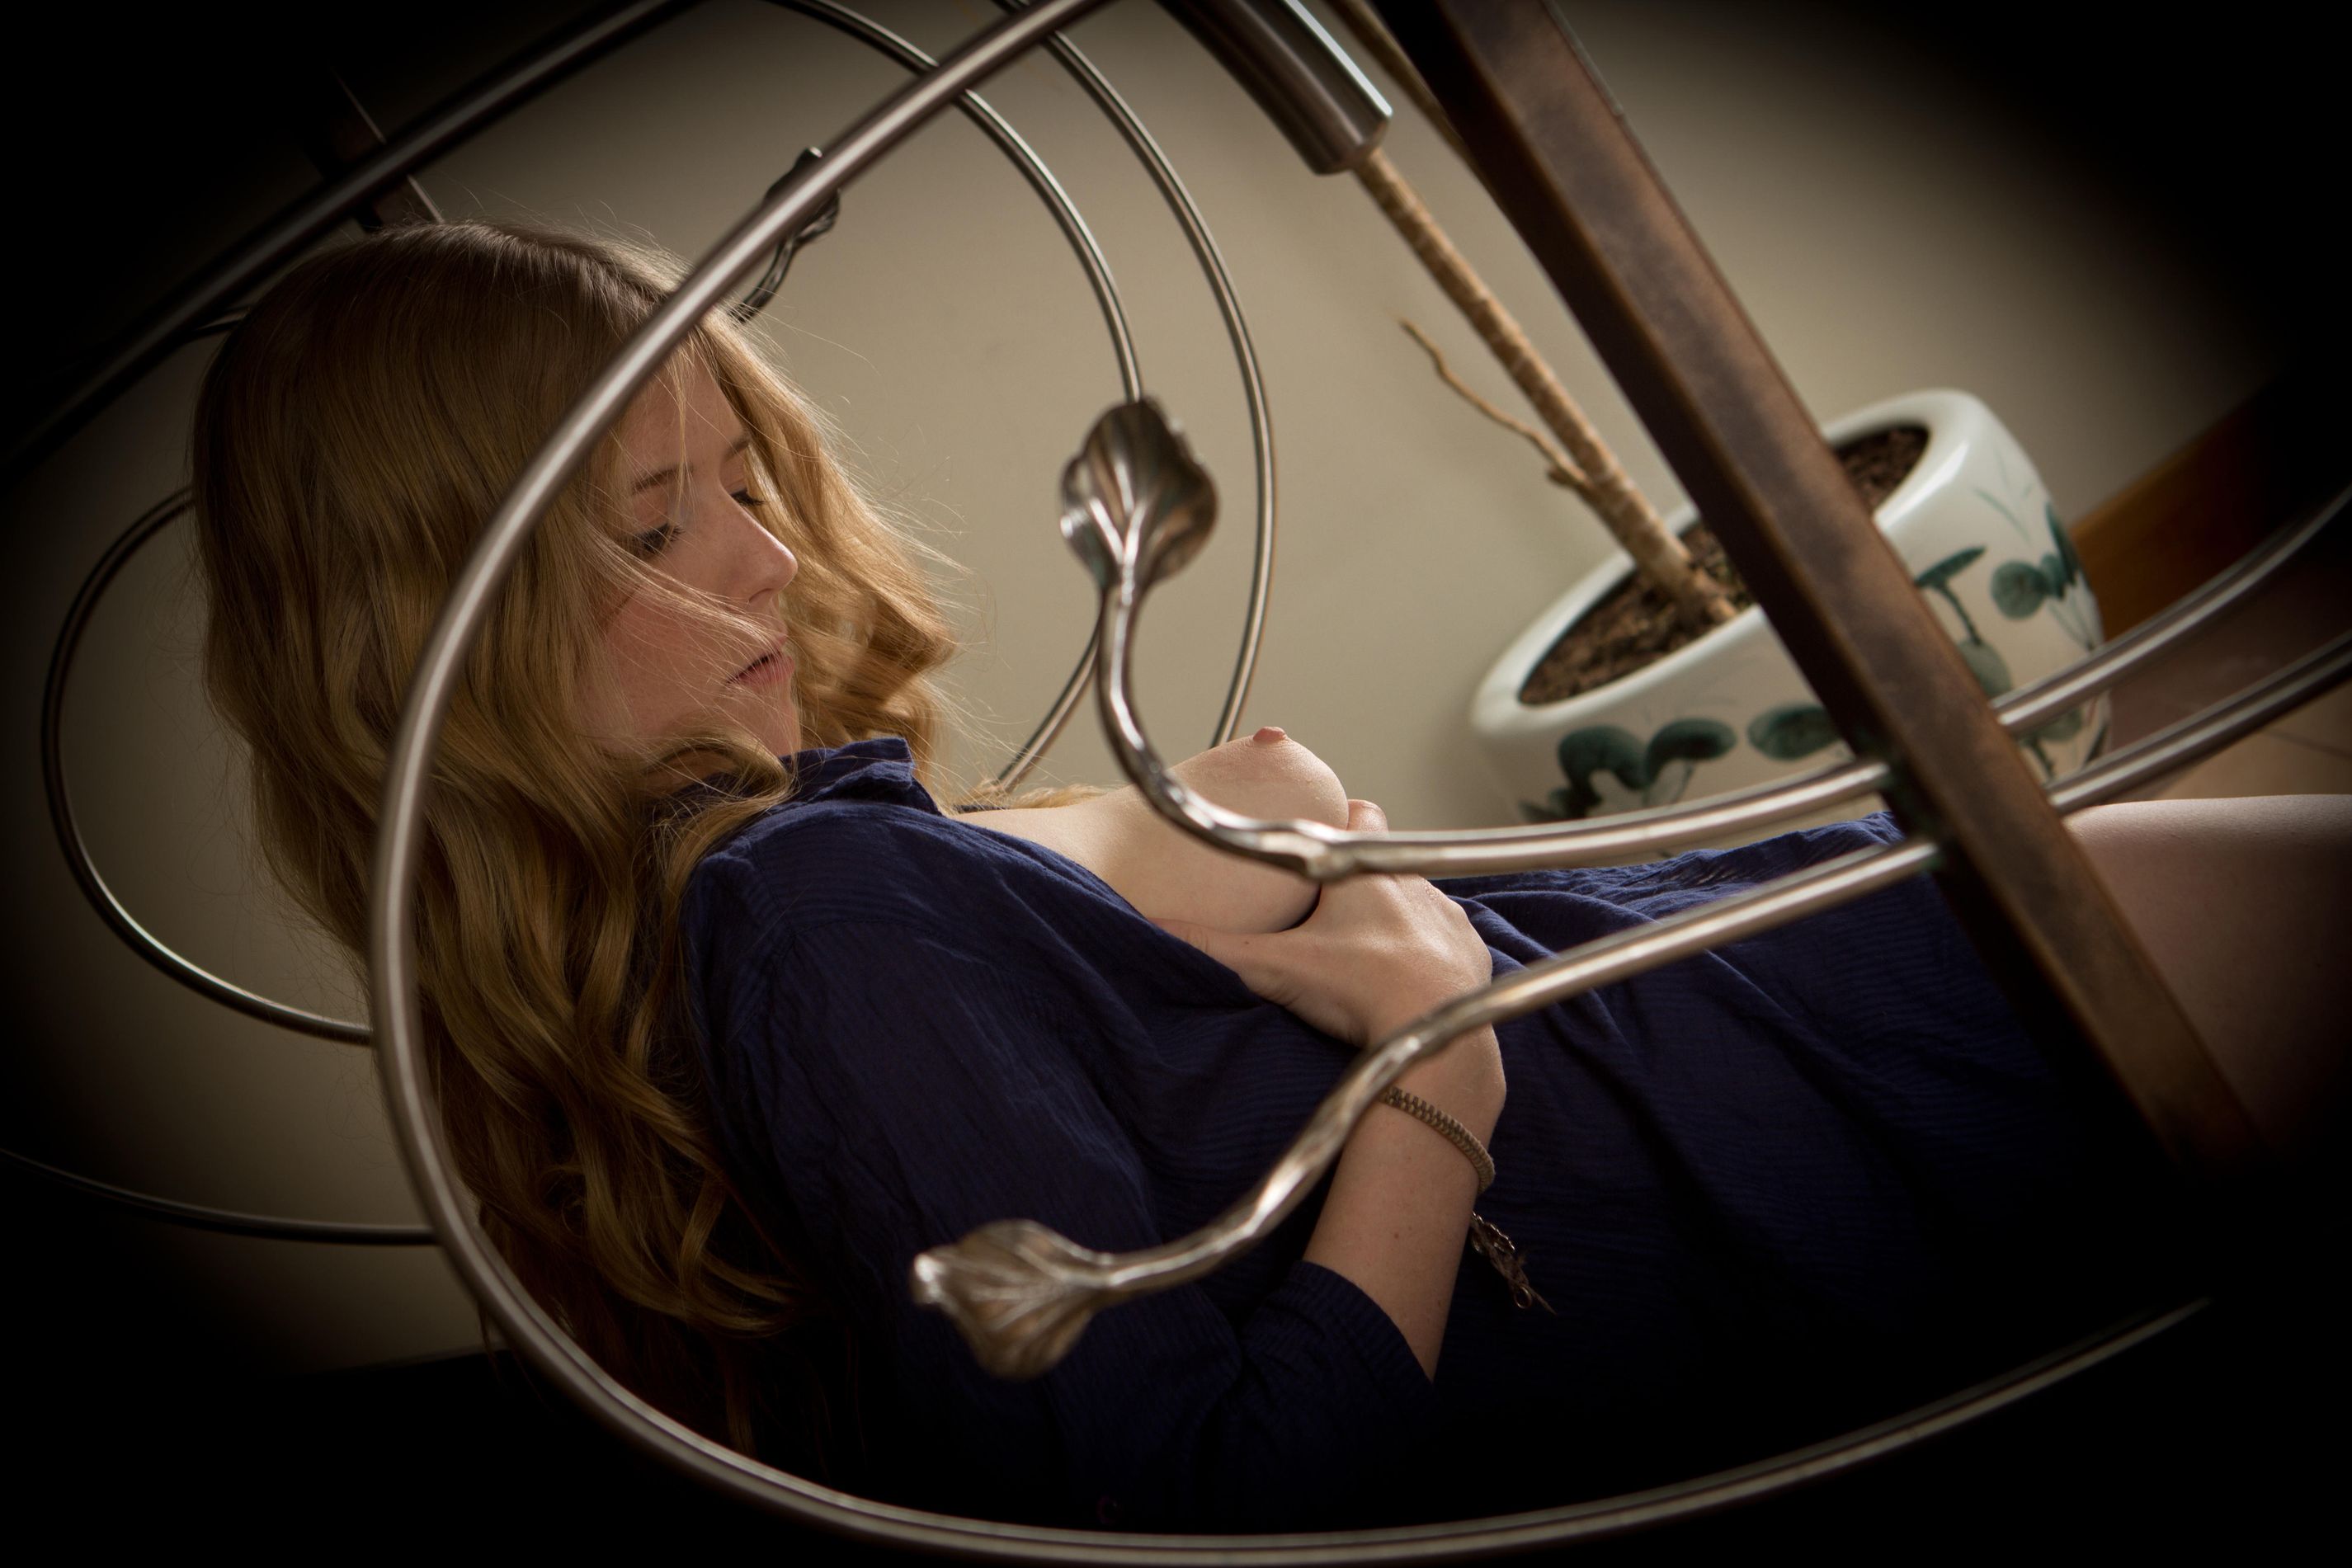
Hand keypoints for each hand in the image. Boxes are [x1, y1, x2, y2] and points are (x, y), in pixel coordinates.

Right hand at [1153, 800, 1493, 1048]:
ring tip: (1369, 954)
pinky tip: (1408, 981)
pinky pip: (1450, 940)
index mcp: (1366, 873)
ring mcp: (1449, 917)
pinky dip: (1431, 953)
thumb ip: (1213, 947)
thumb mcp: (1273, 966)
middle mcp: (1414, 883)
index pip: (1358, 815)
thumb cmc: (1357, 990)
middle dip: (1363, 876)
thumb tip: (1154, 929)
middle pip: (1387, 859)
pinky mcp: (1471, 953)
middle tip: (1333, 910)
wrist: (1430, 1034)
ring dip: (1398, 917)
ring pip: (1420, 899)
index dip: (1339, 822)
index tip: (1319, 842)